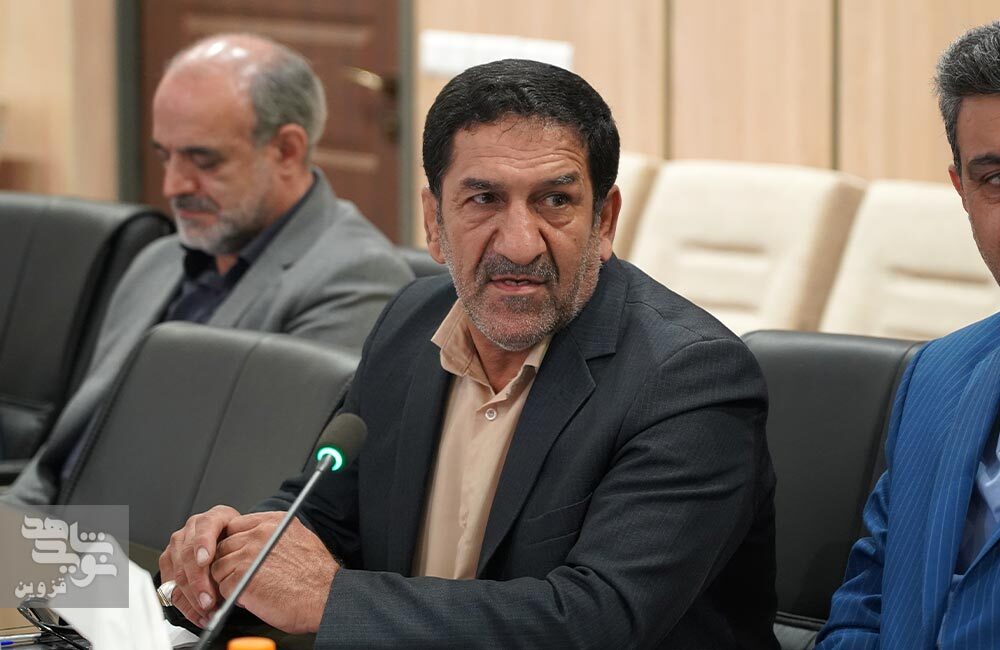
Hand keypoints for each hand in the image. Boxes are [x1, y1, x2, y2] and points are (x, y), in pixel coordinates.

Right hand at [159, 504, 239, 626]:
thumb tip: (241, 577)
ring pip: (178, 573)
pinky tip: (199, 615)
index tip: (205, 560)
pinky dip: (186, 605)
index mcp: (212, 518)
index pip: (205, 527)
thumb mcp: (245, 541)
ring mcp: (177, 545)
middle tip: (210, 601)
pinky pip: (171, 587)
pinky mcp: (168, 562)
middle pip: (188, 555)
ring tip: (207, 612)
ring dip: (192, 598)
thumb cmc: (239, 542)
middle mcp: (192, 529)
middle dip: (198, 582)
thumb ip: (240, 552)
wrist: (229, 541)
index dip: (203, 544)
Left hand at [210, 512, 338, 633]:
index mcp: (274, 522)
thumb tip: (258, 540)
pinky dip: (231, 596)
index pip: (235, 526)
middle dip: (229, 563)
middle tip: (241, 577)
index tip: (239, 555)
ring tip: (246, 589)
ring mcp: (249, 554)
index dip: (235, 544)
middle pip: (224, 545)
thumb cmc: (317, 576)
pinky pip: (222, 586)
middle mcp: (260, 534)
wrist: (325, 598)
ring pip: (219, 566)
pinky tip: (249, 598)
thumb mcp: (301, 540)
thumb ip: (275, 535)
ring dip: (228, 580)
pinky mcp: (241, 578)